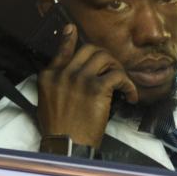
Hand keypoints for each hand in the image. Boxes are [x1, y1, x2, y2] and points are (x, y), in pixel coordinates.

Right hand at [37, 25, 137, 147]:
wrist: (66, 146)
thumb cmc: (59, 130)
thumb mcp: (47, 102)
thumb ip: (55, 85)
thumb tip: (68, 75)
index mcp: (49, 76)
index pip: (62, 50)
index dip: (70, 38)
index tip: (73, 29)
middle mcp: (63, 73)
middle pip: (90, 50)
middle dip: (105, 58)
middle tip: (113, 71)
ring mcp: (80, 79)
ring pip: (106, 58)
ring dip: (117, 69)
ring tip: (121, 84)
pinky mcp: (97, 88)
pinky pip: (119, 76)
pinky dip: (129, 86)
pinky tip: (130, 97)